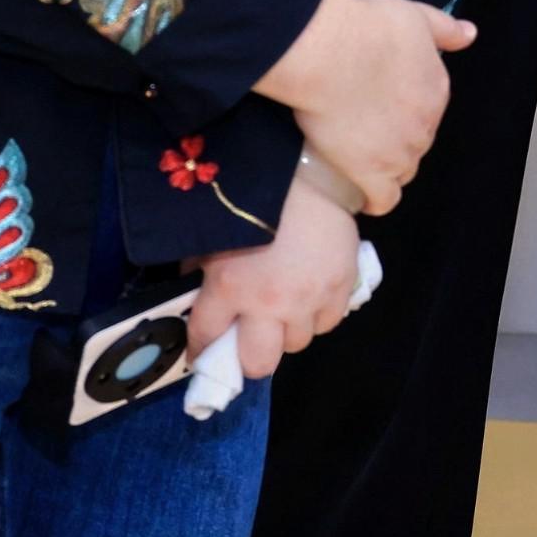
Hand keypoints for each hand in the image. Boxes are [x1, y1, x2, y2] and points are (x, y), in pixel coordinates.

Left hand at [188, 176, 360, 383]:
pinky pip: (327, 323)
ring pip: (296, 343)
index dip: (202, 350)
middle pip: (258, 363)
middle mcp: (269, 303)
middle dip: (250, 356)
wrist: (309, 173)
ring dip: (287, 330)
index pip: (206, 340)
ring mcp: (309, 298)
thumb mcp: (214, 236)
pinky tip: (311, 294)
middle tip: (251, 338)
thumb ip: (200, 270)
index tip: (204, 352)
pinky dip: (317, 315)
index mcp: (229, 287)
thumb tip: (195, 295)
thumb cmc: (254, 203)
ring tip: (285, 306)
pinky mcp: (341, 288)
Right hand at [251, 0, 475, 214]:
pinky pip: (383, 200)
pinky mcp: (372, 174)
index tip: (381, 101)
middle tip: (363, 125)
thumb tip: (470, 34)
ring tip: (359, 156)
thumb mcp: (415, 15)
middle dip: (396, 137)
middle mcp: (425, 125)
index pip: (428, 109)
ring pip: (403, 170)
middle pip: (416, 141)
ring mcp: (401, 153)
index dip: (404, 107)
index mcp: (436, 89)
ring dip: (387, 166)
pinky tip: (363, 194)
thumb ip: (444, 28)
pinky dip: (375, 199)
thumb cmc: (368, 28)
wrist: (333, 53)